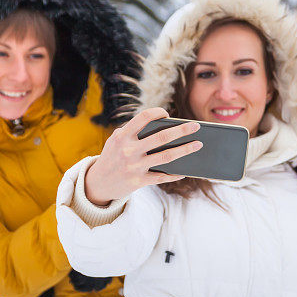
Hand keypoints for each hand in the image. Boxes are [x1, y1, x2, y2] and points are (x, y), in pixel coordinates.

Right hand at [84, 108, 202, 204]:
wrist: (98, 183)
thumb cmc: (112, 156)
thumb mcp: (116, 140)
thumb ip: (133, 132)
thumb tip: (164, 127)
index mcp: (123, 136)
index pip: (144, 118)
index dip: (158, 113)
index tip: (168, 114)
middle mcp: (129, 150)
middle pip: (162, 137)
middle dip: (182, 130)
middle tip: (196, 126)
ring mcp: (135, 167)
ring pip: (167, 156)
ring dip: (185, 150)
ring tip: (198, 145)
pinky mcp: (139, 181)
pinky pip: (162, 177)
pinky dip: (175, 174)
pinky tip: (185, 171)